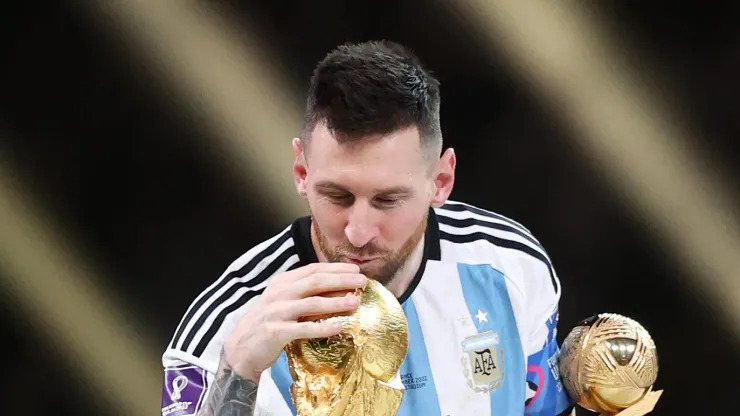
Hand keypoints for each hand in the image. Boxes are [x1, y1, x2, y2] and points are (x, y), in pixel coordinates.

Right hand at [222, 262, 365, 381]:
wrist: (240, 349)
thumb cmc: (266, 324)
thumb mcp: (281, 301)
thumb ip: (301, 292)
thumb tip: (335, 286)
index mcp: (282, 283)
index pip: (312, 270)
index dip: (335, 268)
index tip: (355, 269)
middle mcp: (279, 294)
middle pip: (315, 282)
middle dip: (341, 279)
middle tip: (362, 281)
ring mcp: (277, 312)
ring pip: (311, 303)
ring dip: (336, 301)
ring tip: (355, 302)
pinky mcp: (276, 332)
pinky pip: (304, 328)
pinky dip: (323, 327)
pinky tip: (339, 326)